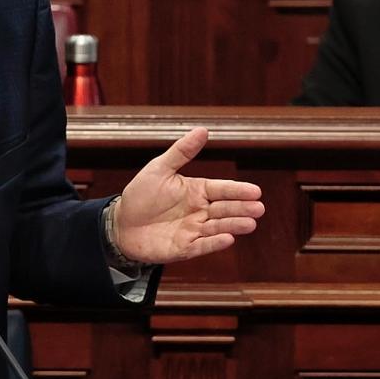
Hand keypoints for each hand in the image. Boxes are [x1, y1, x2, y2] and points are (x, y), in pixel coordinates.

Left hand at [113, 128, 263, 263]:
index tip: (255, 191)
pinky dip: (214, 243)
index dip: (237, 191)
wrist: (120, 224)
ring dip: (234, 225)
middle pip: (224, 209)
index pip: (221, 190)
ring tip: (250, 224)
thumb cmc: (141, 194)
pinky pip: (201, 246)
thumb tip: (202, 129)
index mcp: (196, 191)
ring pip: (217, 227)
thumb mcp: (159, 169)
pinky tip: (228, 239)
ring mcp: (193, 230)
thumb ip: (181, 152)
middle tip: (259, 208)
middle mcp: (199, 211)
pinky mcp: (184, 248)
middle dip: (241, 209)